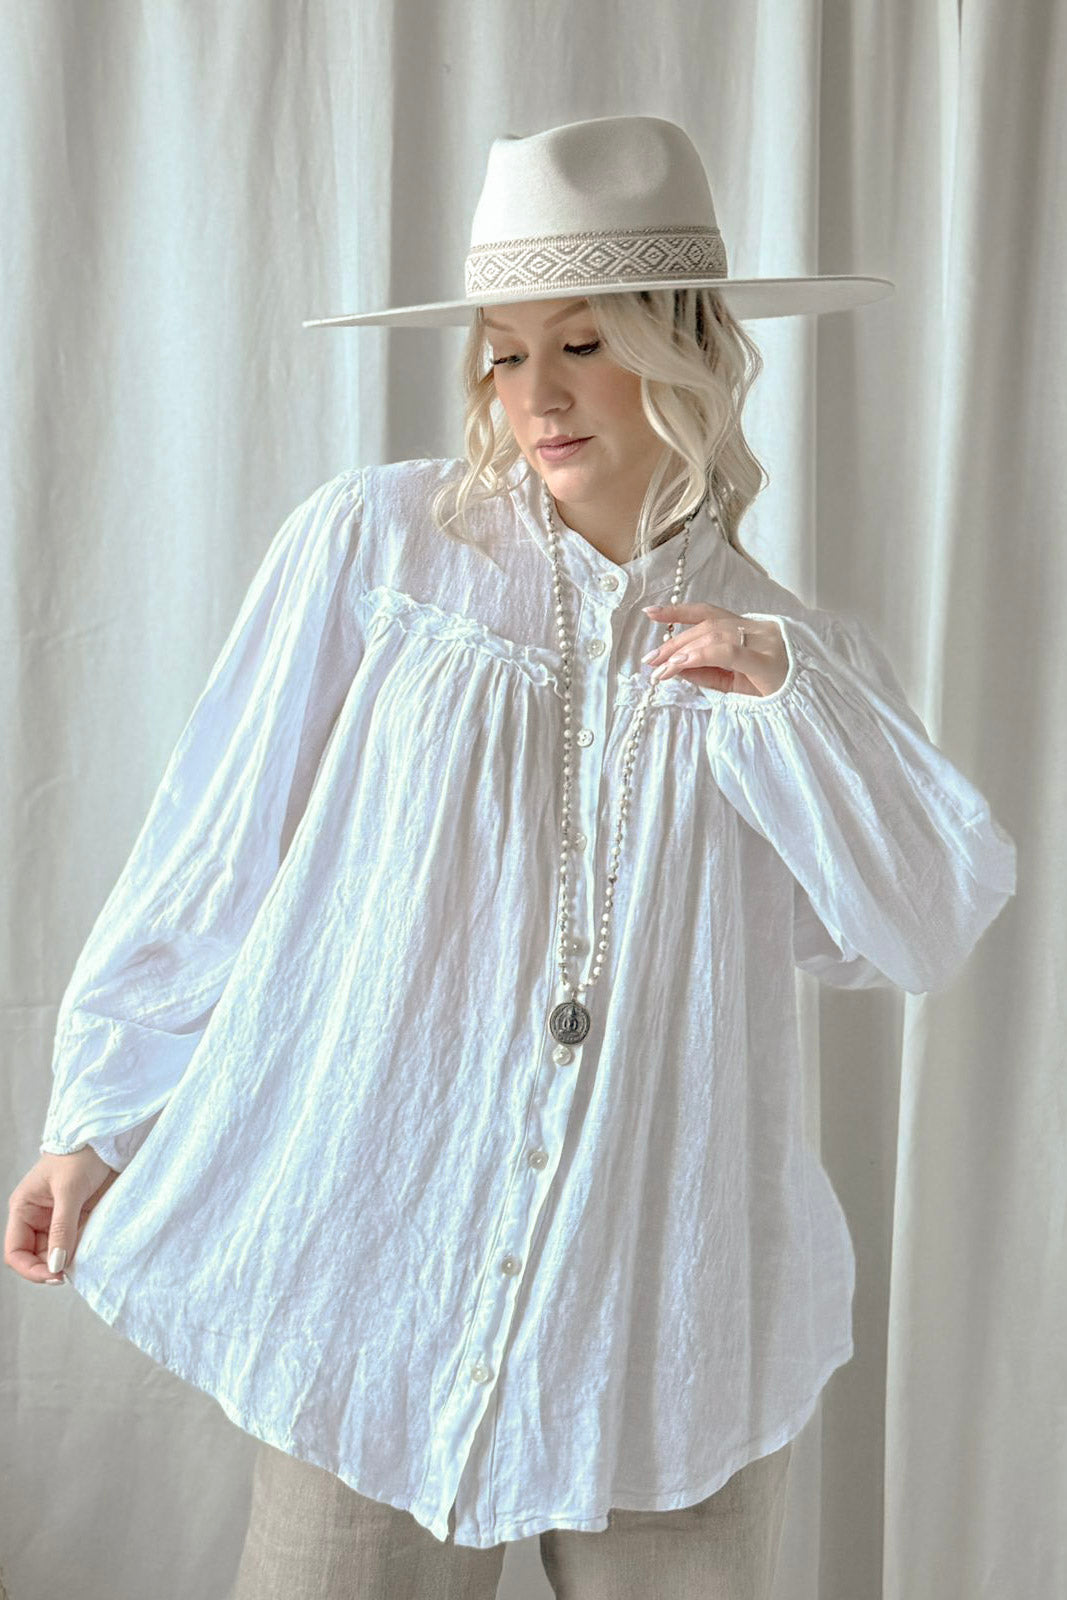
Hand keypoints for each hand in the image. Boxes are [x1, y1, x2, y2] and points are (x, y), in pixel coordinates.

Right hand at [5, 1149, 117, 1284]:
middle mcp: (37, 1218)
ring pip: (56, 1254)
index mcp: (24, 1209)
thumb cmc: (80, 1155)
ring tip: (83, 1265)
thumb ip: (62, 1228)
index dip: (30, 1269)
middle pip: (35, 1257)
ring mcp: (58, 1220)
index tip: (55, 1275)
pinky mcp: (78, 1219)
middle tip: (72, 1274)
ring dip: (67, 1262)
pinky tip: (91, 1256)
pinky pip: (75, 1244)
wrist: (106, 1139)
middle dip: (50, 1268)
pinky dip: (81, 1253)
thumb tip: (56, 1264)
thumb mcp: (70, 1190)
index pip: (16, 1252)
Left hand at [641, 603, 788, 697]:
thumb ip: (706, 673)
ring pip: (714, 635)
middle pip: (706, 626)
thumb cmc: (774, 690)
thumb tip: (674, 667)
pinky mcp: (766, 662)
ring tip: (662, 670)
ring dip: (683, 652)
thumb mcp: (734, 682)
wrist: (810, 703)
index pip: (708, 613)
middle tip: (651, 661)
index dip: (678, 610)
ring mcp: (763, 643)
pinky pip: (727, 652)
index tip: (650, 612)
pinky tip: (681, 665)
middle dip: (674, 643)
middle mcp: (757, 629)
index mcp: (749, 629)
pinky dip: (700, 656)